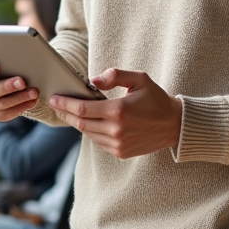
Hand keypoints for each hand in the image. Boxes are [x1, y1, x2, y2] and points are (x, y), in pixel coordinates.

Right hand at [0, 62, 38, 121]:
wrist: (3, 81)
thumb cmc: (2, 66)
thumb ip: (1, 58)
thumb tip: (14, 51)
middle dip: (7, 86)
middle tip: (22, 81)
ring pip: (2, 104)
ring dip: (19, 97)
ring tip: (33, 92)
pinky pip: (9, 113)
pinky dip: (22, 106)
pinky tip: (33, 100)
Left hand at [48, 68, 181, 159]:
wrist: (174, 125)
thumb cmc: (156, 99)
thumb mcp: (139, 79)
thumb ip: (115, 76)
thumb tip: (92, 80)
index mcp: (119, 111)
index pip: (82, 108)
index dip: (65, 104)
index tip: (54, 98)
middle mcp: (116, 130)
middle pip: (80, 122)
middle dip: (66, 113)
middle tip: (56, 105)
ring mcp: (118, 144)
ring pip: (88, 133)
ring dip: (78, 122)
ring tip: (71, 112)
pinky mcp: (120, 152)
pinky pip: (98, 141)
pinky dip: (91, 131)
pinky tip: (89, 122)